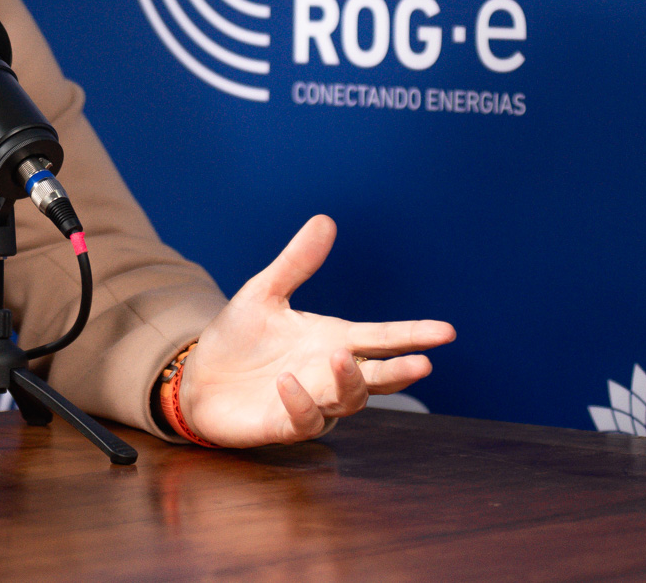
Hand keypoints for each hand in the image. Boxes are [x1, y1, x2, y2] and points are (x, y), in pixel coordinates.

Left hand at [179, 215, 454, 446]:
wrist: (199, 376)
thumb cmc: (238, 338)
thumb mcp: (264, 293)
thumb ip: (297, 263)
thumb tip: (325, 220)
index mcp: (335, 340)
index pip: (383, 338)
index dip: (414, 335)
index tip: (447, 331)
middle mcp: (331, 374)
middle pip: (378, 377)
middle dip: (400, 371)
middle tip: (422, 364)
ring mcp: (313, 402)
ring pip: (348, 401)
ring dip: (349, 382)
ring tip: (340, 357)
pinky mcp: (285, 425)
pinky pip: (304, 420)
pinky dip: (300, 402)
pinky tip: (286, 382)